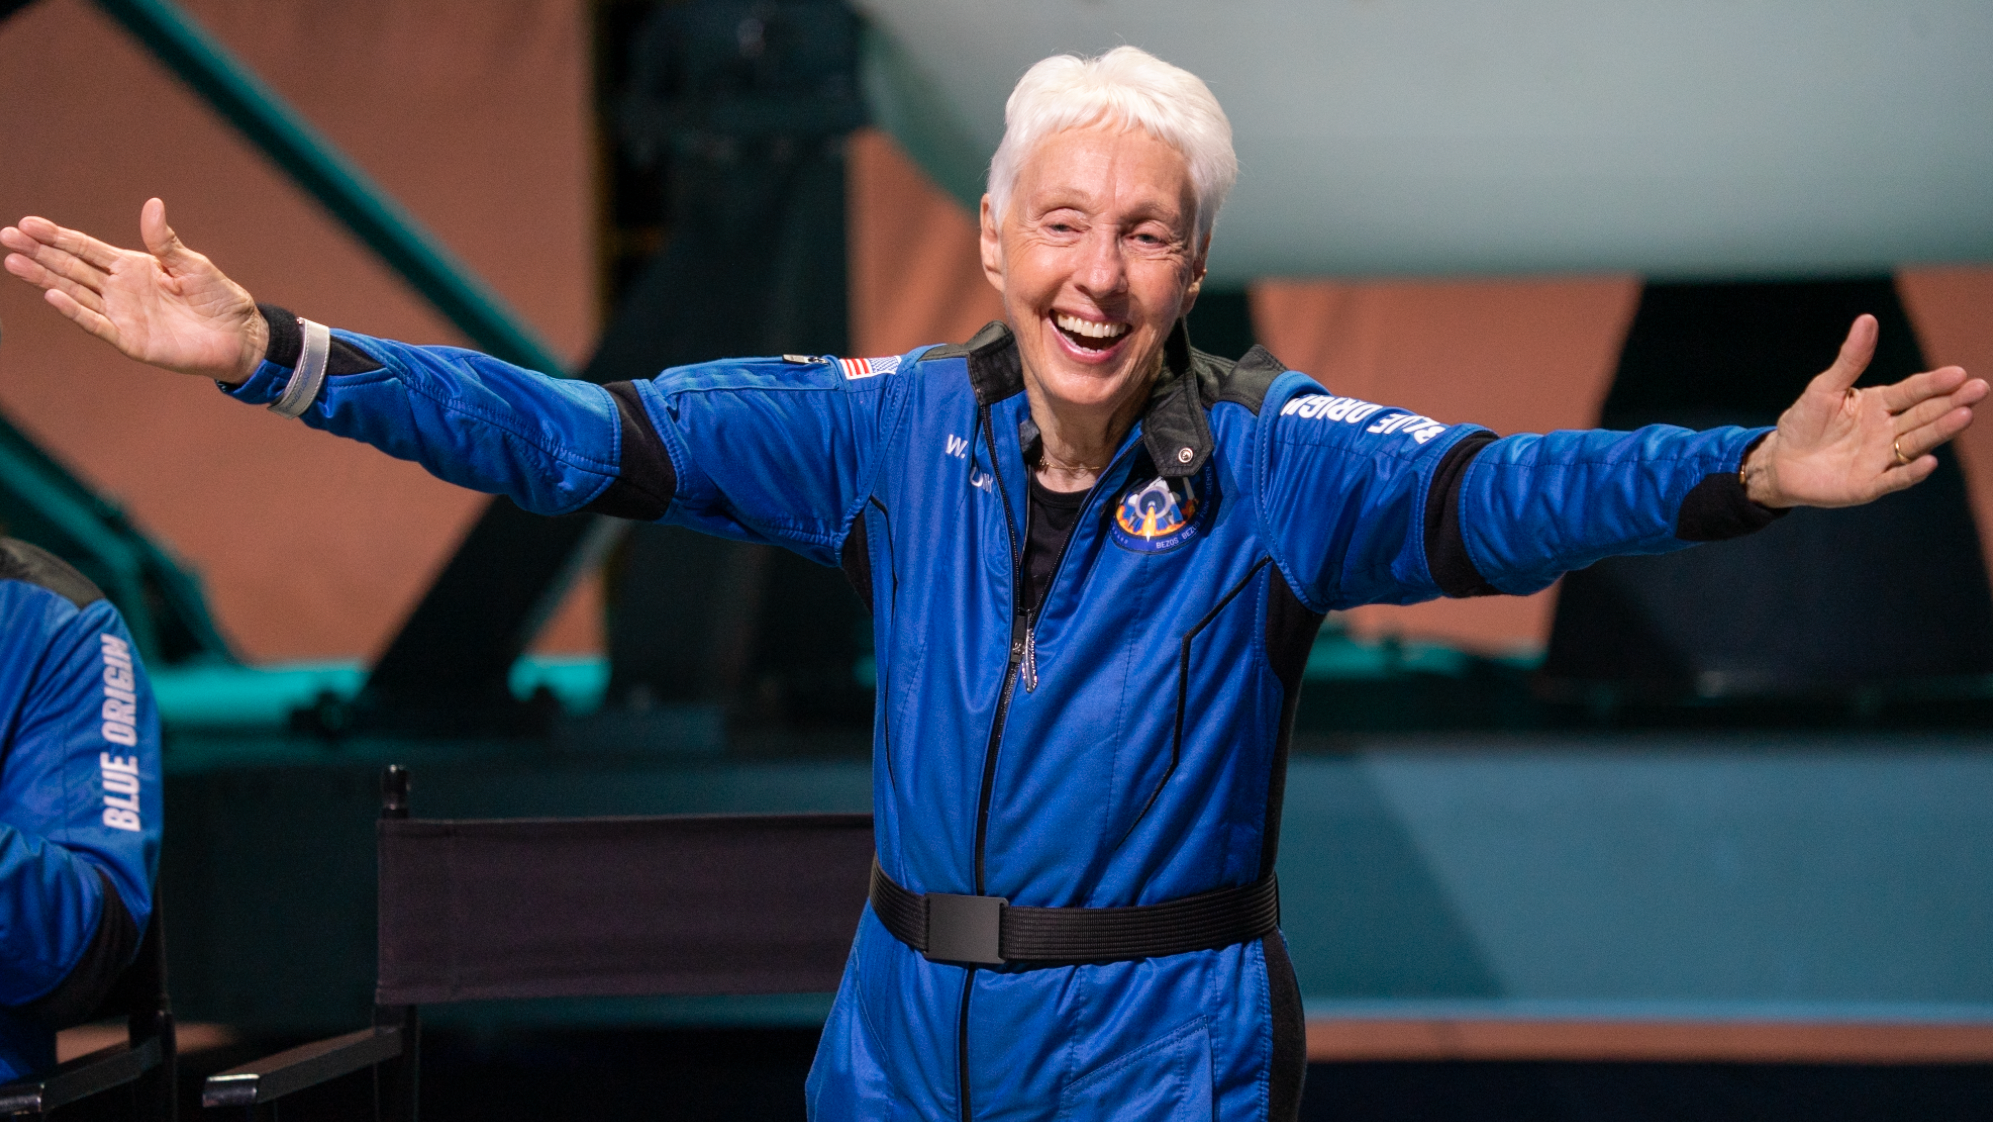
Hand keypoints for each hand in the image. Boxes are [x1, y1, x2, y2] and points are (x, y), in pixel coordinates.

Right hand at [2, 198, 267, 384]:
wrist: (241, 336)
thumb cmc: (219, 299)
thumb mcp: (192, 264)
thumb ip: (165, 241)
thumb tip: (152, 204)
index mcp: (133, 267)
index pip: (85, 248)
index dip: (57, 236)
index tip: (27, 223)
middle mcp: (120, 290)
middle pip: (71, 267)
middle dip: (39, 253)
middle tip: (6, 237)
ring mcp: (122, 315)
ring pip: (74, 293)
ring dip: (45, 279)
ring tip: (14, 262)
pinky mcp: (130, 340)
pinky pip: (97, 324)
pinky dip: (75, 311)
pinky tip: (52, 295)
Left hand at [1741, 315, 1986, 507]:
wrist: (1780, 462)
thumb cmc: (1805, 422)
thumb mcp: (1825, 387)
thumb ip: (1850, 359)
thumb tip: (1867, 319)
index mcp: (1880, 404)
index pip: (1913, 391)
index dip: (1934, 383)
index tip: (1958, 373)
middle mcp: (1888, 430)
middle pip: (1924, 414)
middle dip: (1952, 402)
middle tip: (1979, 389)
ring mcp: (1882, 458)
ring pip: (1917, 442)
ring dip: (1940, 430)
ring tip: (1964, 415)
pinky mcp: (1870, 485)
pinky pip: (1895, 478)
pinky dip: (1911, 472)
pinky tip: (1929, 462)